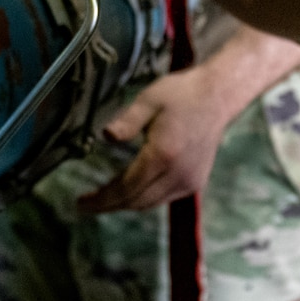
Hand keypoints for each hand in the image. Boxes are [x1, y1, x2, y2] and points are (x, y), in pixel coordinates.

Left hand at [76, 66, 229, 212]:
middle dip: (110, 205)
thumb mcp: (149, 100)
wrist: (217, 97)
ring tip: (105, 199)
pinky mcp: (195, 182)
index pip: (126, 188)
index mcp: (162, 155)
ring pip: (150, 203)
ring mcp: (189, 181)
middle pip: (137, 201)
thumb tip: (106, 136)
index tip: (82, 203)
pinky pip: (164, 198)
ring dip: (126, 203)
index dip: (102, 199)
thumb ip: (127, 121)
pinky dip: (144, 198)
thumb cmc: (181, 94)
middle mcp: (177, 174)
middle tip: (87, 204)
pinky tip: (131, 190)